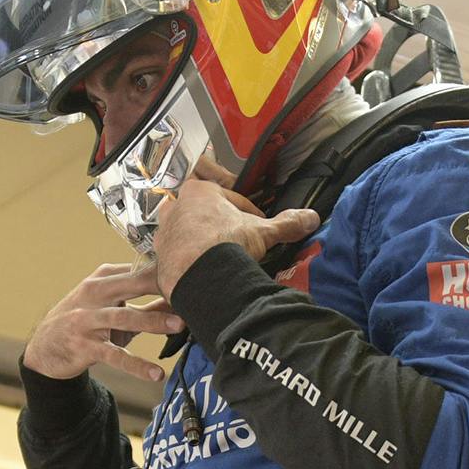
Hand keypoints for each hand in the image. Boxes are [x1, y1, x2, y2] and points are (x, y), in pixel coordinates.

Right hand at [23, 261, 185, 383]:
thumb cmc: (85, 323)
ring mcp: (86, 320)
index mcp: (102, 280)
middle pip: (132, 285)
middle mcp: (93, 295)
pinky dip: (137, 365)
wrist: (44, 347)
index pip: (137, 271)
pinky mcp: (84, 347)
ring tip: (179, 325)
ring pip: (123, 318)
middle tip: (190, 289)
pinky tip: (156, 373)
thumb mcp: (112, 309)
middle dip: (160, 286)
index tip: (191, 273)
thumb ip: (145, 305)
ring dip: (152, 320)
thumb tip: (181, 300)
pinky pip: (114, 356)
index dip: (163, 272)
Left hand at [151, 163, 320, 300]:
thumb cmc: (226, 245)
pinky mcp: (158, 258)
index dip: (246, 210)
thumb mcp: (262, 232)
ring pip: (184, 232)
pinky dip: (188, 263)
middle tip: (233, 237)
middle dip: (217, 222)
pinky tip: (202, 273)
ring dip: (199, 242)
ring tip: (218, 256)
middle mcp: (176, 208)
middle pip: (201, 212)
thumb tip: (310, 217)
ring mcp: (165, 234)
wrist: (200, 277)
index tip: (256, 222)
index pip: (228, 197)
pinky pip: (175, 257)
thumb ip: (286, 223)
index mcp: (200, 191)